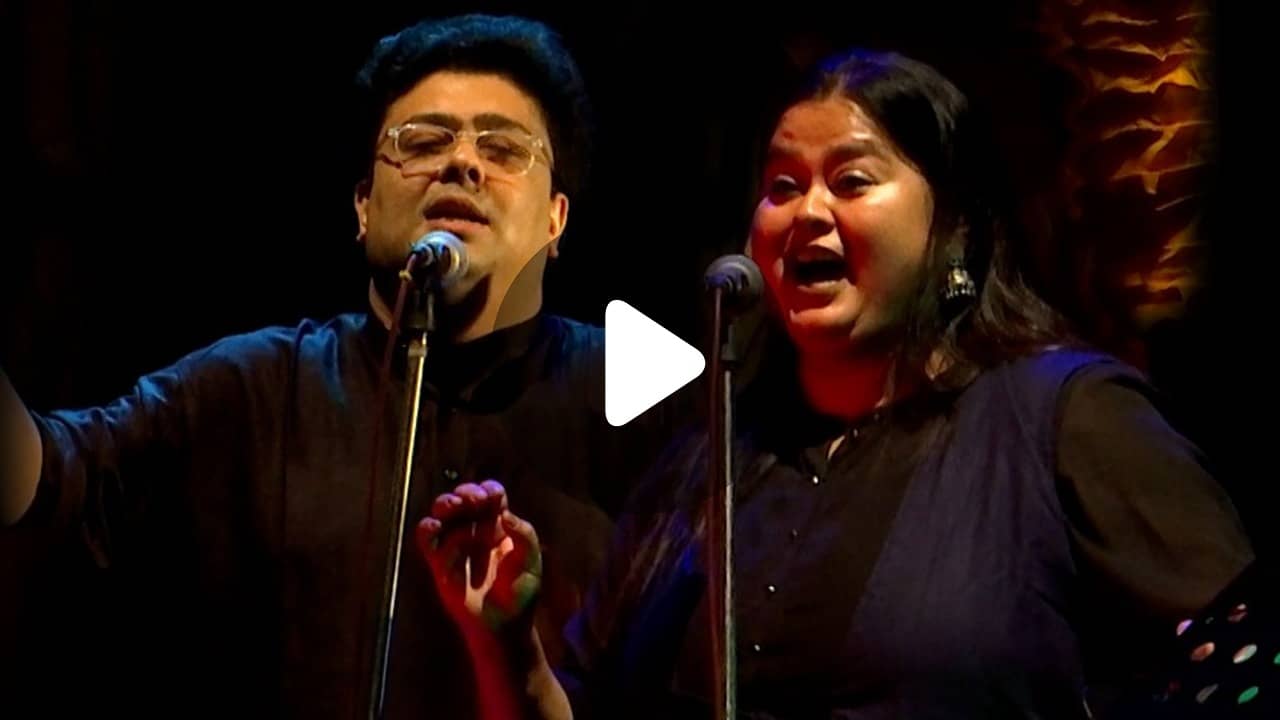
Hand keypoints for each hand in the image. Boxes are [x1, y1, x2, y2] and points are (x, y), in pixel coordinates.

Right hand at [416, 480, 541, 631]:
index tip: (490, 496)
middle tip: (472, 500)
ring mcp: (457, 544)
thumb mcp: (531, 561)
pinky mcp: (440, 562)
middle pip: (465, 498)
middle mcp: (476, 530)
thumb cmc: (520, 594)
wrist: (503, 625)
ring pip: (444, 513)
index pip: (491, 496)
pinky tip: (434, 525)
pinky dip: (426, 527)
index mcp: (500, 526)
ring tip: (452, 506)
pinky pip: (427, 539)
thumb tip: (506, 514)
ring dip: (445, 503)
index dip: (489, 490)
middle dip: (467, 492)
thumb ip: (524, 534)